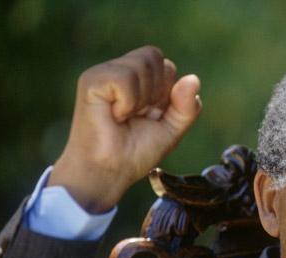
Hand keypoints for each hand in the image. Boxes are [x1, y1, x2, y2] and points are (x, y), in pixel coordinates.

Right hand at [48, 46, 201, 213]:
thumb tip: (194, 79)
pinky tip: (115, 116)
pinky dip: (128, 103)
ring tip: (124, 117)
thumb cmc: (134, 153)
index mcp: (137, 80)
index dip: (167, 93)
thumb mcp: (171, 130)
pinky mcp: (91, 80)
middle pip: (155, 57)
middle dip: (157, 93)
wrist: (109, 173)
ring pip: (143, 65)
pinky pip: (125, 78)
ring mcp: (103, 73)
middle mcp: (119, 71)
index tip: (151, 116)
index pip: (166, 65)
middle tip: (137, 116)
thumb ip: (187, 107)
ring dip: (142, 100)